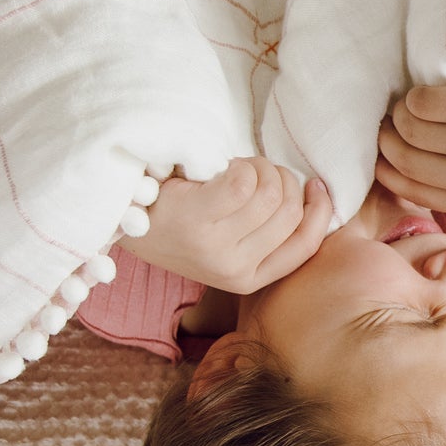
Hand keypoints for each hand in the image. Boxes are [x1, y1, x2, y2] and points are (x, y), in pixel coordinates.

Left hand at [118, 157, 330, 294]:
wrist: (126, 215)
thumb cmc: (183, 220)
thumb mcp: (230, 242)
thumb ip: (269, 232)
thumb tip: (317, 201)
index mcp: (248, 280)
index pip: (305, 245)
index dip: (320, 211)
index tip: (317, 185)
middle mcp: (234, 270)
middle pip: (290, 213)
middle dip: (284, 180)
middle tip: (260, 169)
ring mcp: (215, 247)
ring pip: (270, 194)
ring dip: (260, 168)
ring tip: (239, 166)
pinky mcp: (197, 219)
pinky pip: (244, 182)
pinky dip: (240, 165)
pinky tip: (223, 166)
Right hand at [375, 70, 445, 215]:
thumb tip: (390, 168)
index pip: (409, 190)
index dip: (387, 168)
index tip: (383, 151)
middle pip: (402, 158)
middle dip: (390, 136)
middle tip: (394, 120)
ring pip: (407, 128)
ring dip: (403, 112)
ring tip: (417, 104)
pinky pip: (419, 102)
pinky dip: (418, 94)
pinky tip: (434, 90)